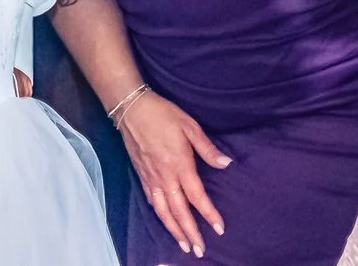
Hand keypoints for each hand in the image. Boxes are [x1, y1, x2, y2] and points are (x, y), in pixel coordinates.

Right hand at [117, 91, 229, 257]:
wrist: (130, 108)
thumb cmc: (163, 114)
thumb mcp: (189, 126)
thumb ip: (207, 148)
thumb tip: (226, 164)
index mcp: (180, 164)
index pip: (197, 196)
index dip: (208, 214)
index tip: (219, 229)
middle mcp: (165, 176)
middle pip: (179, 211)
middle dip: (190, 232)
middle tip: (199, 250)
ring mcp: (151, 177)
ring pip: (162, 211)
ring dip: (174, 230)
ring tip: (183, 244)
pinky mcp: (141, 175)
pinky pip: (151, 201)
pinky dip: (159, 215)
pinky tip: (164, 221)